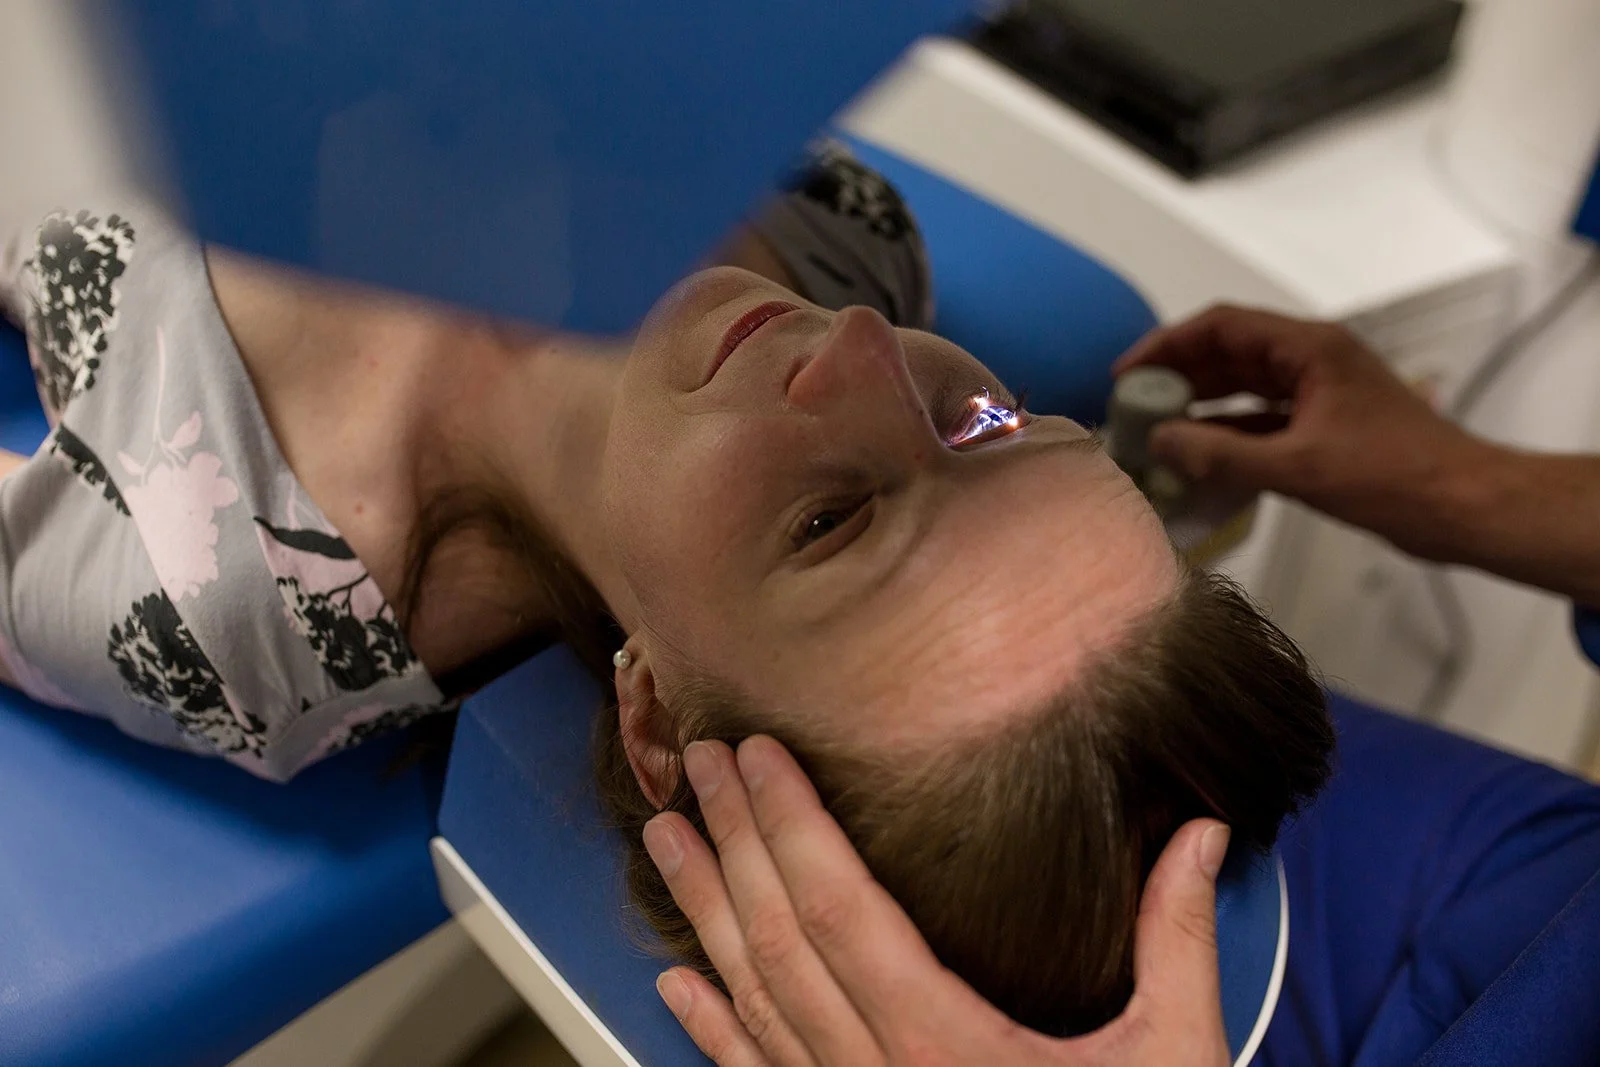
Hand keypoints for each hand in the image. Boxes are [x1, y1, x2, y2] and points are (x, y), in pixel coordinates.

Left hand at [642, 736, 1232, 1066]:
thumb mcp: (1177, 1057)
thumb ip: (1178, 942)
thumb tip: (1203, 835)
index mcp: (947, 1045)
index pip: (842, 913)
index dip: (793, 827)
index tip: (759, 757)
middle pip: (782, 943)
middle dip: (735, 844)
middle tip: (697, 765)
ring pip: (755, 1002)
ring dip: (704, 915)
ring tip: (667, 841)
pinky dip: (711, 1032)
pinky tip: (675, 986)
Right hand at [1114, 305, 1496, 561]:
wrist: (1465, 506)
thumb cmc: (1392, 477)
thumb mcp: (1300, 467)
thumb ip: (1223, 455)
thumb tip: (1158, 442)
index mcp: (1310, 348)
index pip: (1222, 326)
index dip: (1168, 344)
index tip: (1126, 376)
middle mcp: (1313, 359)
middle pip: (1229, 352)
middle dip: (1177, 375)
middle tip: (1130, 406)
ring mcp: (1320, 392)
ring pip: (1243, 386)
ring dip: (1199, 404)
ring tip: (1153, 430)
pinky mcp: (1324, 426)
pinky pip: (1261, 418)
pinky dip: (1227, 432)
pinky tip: (1197, 456)